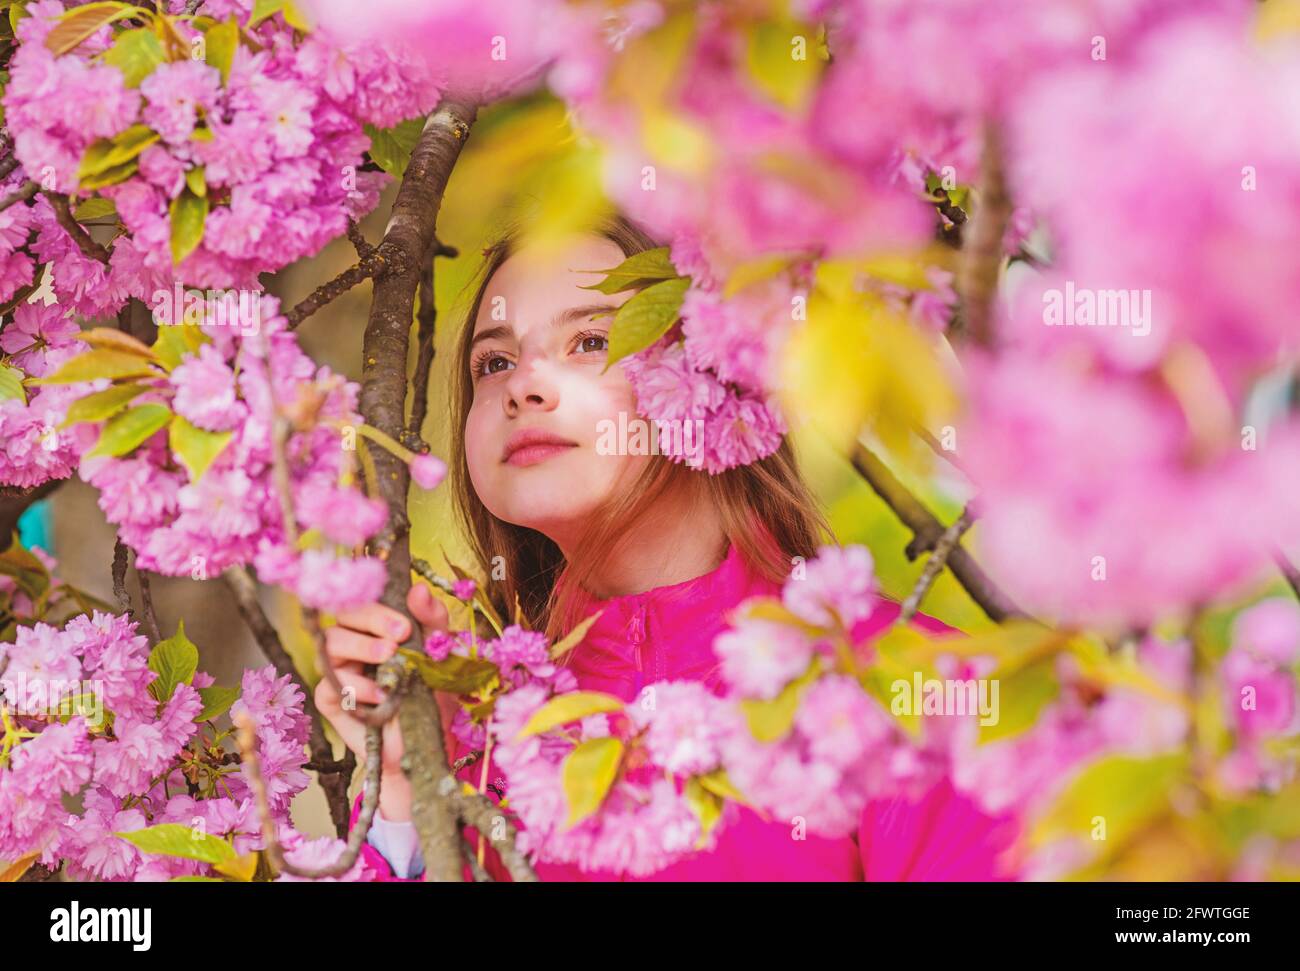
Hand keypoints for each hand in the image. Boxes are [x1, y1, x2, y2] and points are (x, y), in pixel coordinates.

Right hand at [314, 583, 448, 819]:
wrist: (428, 739)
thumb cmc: (431, 689)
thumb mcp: (440, 651)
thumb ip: (432, 619)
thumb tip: (419, 589)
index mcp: (375, 625)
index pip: (365, 600)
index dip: (380, 607)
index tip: (406, 624)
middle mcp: (352, 642)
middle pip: (342, 615)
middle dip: (370, 619)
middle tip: (399, 636)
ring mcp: (339, 669)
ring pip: (331, 643)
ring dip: (361, 646)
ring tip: (389, 657)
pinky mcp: (331, 699)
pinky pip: (332, 685)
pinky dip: (356, 686)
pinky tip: (380, 693)